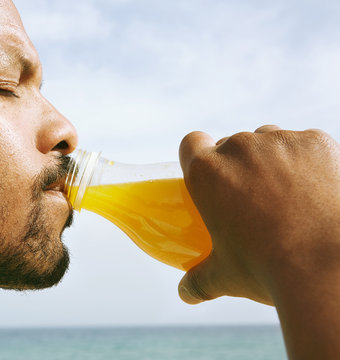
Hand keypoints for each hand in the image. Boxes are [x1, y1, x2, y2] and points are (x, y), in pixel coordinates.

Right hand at [178, 126, 339, 305]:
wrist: (329, 265)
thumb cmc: (269, 268)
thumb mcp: (225, 276)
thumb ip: (199, 280)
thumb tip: (186, 293)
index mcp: (207, 173)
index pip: (192, 143)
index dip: (199, 154)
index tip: (211, 173)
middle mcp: (239, 148)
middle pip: (234, 145)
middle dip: (241, 166)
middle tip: (254, 198)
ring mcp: (280, 141)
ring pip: (271, 142)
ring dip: (274, 160)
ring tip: (290, 196)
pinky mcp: (317, 142)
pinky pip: (308, 146)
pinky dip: (311, 162)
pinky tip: (318, 192)